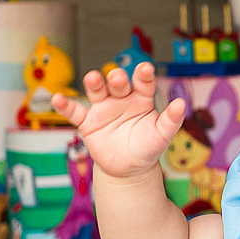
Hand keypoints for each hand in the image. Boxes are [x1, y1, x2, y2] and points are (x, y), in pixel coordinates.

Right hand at [52, 63, 184, 180]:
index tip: (146, 69)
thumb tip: (181, 104)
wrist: (129, 169)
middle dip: (117, 79)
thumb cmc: (148, 148)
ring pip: (97, 92)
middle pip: (117, 84)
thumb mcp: (162, 136)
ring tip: (92, 78)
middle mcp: (121, 99)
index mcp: (141, 99)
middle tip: (118, 77)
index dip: (143, 76)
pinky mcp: (88, 123)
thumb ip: (171, 121)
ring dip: (94, 84)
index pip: (143, 83)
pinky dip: (66, 106)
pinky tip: (57, 98)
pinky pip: (75, 112)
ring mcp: (103, 109)